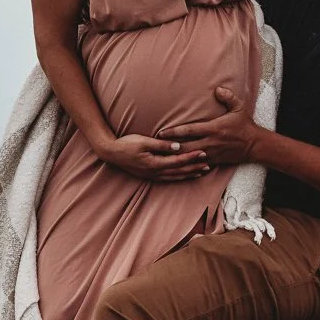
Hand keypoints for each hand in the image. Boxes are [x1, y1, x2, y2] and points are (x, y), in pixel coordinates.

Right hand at [94, 132, 209, 182]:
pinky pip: (168, 178)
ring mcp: (152, 175)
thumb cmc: (126, 144)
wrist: (111, 153)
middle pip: (179, 171)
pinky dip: (179, 177)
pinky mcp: (149, 174)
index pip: (178, 161)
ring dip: (189, 174)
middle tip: (208, 164)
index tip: (204, 152)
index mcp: (155, 163)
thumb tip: (178, 146)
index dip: (192, 157)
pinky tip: (184, 175)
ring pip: (175, 176)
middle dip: (194, 167)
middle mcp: (155, 172)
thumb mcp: (144, 141)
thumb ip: (162, 145)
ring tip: (201, 172)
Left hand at [167, 87, 262, 167]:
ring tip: (160, 157)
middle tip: (154, 147)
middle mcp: (210, 142)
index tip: (160, 133)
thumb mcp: (239, 108)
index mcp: (214, 129)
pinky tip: (175, 166)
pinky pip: (197, 164)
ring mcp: (211, 153)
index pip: (189, 131)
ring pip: (189, 158)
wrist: (255, 146)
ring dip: (175, 157)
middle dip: (169, 147)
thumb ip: (228, 97)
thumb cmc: (245, 125)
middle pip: (185, 147)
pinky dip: (186, 165)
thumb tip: (218, 89)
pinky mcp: (213, 161)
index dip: (173, 132)